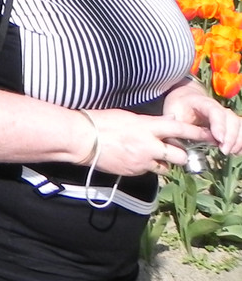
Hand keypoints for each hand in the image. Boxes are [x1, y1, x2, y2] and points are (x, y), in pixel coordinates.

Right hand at [84, 106, 211, 175]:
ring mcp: (142, 161)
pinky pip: (148, 171)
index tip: (207, 136)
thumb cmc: (99, 122)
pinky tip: (133, 159)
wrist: (82, 139)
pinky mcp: (135, 172)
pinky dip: (146, 167)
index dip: (196, 133)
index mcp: (147, 127)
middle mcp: (149, 145)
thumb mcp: (126, 117)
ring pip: (166, 168)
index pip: (179, 130)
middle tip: (174, 151)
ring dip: (163, 163)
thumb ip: (146, 124)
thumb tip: (158, 127)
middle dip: (180, 155)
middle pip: (180, 155)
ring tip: (151, 156)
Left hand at [163, 78, 241, 155]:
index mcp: (200, 102)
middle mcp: (217, 107)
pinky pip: (240, 130)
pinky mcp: (229, 123)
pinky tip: (236, 151)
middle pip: (230, 119)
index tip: (219, 140)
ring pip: (238, 124)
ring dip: (238, 140)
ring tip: (230, 152)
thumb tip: (177, 144)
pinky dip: (240, 141)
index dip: (219, 125)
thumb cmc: (178, 107)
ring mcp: (225, 114)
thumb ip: (176, 128)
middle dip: (230, 137)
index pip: (214, 111)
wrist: (185, 99)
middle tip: (224, 151)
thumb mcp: (172, 114)